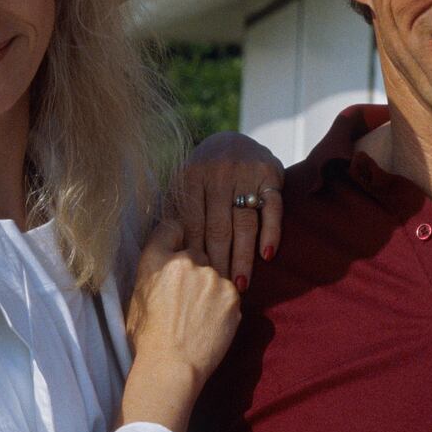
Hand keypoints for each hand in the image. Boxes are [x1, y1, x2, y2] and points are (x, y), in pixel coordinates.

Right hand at [121, 219, 241, 431]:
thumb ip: (151, 274)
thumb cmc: (148, 339)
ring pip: (215, 273)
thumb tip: (160, 265)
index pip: (171, 227)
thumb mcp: (137, 299)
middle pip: (196, 252)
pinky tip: (210, 323)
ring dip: (209, 288)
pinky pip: (229, 292)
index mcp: (156, 259)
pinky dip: (223, 304)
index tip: (177, 247)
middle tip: (187, 296)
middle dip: (193, 268)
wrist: (172, 367)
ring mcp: (213, 276)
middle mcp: (186, 260)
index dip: (175, 238)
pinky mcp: (233, 294)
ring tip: (198, 315)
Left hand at [172, 132, 283, 290]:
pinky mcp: (270, 175)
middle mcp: (218, 174)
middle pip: (218, 228)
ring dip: (243, 256)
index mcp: (191, 178)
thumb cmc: (202, 175)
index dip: (194, 255)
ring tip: (241, 284)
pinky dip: (271, 232)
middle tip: (218, 291)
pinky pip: (272, 208)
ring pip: (245, 222)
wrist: (231, 140)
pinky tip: (267, 255)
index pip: (193, 224)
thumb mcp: (183, 185)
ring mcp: (245, 173)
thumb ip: (174, 211)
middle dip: (218, 263)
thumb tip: (158, 249)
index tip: (195, 282)